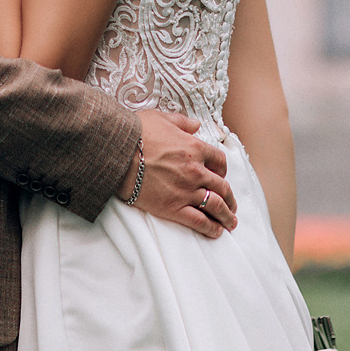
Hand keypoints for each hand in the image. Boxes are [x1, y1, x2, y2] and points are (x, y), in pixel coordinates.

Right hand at [120, 111, 237, 238]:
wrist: (117, 151)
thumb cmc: (137, 133)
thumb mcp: (162, 118)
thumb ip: (182, 122)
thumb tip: (195, 125)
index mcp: (195, 148)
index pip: (220, 161)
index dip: (223, 170)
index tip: (222, 177)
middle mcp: (195, 170)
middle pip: (222, 187)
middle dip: (230, 198)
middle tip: (233, 206)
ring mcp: (186, 190)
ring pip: (215, 205)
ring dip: (226, 215)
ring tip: (230, 222)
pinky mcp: (173, 207)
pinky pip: (198, 220)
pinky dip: (210, 228)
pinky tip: (216, 232)